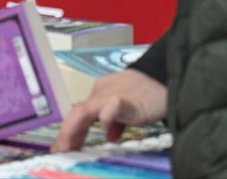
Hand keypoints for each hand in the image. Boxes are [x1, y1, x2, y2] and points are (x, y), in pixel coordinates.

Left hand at [52, 69, 166, 151]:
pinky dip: (105, 118)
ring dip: (74, 129)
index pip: (80, 113)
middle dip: (66, 133)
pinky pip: (111, 107)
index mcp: (101, 94)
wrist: (165, 76)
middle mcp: (101, 92)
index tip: (65, 146)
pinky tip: (106, 132)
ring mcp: (112, 94)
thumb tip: (109, 135)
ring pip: (85, 110)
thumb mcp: (127, 107)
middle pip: (77, 112)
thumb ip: (115, 120)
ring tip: (68, 146)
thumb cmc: (149, 92)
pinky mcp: (127, 99)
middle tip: (60, 150)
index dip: (71, 130)